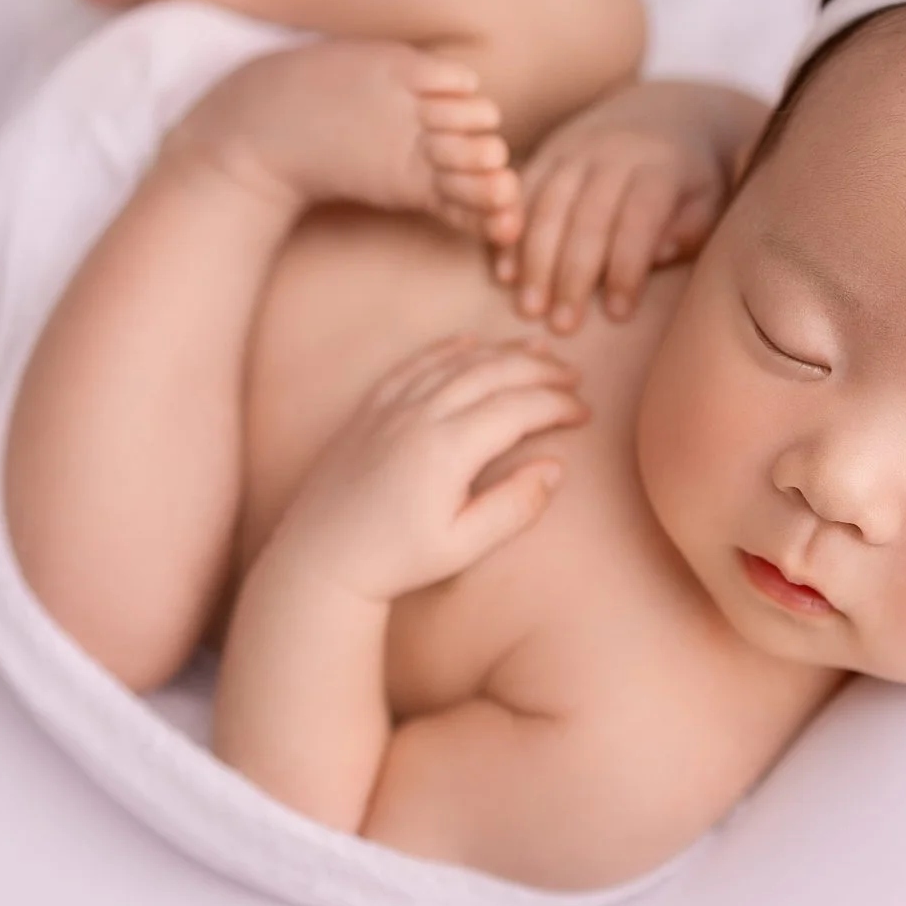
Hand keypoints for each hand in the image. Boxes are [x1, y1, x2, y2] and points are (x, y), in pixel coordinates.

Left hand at [269, 336, 588, 602]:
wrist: (320, 559)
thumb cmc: (394, 561)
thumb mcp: (462, 547)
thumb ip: (514, 506)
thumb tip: (555, 467)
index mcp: (446, 450)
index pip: (517, 408)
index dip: (557, 405)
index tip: (585, 412)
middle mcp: (418, 416)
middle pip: (492, 373)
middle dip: (539, 369)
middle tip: (574, 376)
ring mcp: (391, 407)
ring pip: (457, 361)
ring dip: (502, 352)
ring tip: (538, 351)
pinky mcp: (370, 409)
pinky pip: (415, 363)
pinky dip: (448, 349)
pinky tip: (471, 344)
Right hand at [498, 81, 734, 330]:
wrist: (666, 112)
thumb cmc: (693, 178)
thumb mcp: (710, 200)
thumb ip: (690, 229)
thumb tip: (659, 254)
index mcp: (661, 165)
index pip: (640, 219)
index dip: (627, 269)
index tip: (617, 315)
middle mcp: (614, 152)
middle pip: (587, 216)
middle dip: (572, 275)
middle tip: (562, 326)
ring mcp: (575, 148)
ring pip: (547, 205)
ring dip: (534, 261)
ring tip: (529, 309)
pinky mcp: (547, 150)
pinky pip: (520, 193)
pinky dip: (509, 235)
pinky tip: (504, 274)